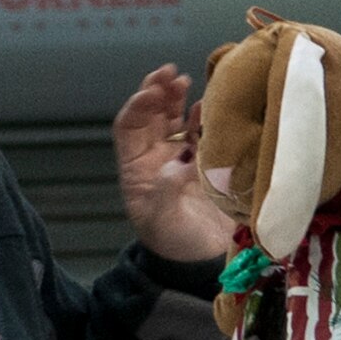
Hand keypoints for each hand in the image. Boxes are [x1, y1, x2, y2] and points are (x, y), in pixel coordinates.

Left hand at [112, 63, 230, 263]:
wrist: (205, 265)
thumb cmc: (176, 245)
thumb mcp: (164, 221)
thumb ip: (167, 190)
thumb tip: (182, 160)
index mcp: (136, 170)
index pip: (129, 127)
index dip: (138, 105)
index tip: (153, 91)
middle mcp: (156, 159)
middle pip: (152, 116)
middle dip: (159, 92)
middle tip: (172, 74)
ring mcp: (182, 159)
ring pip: (177, 119)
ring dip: (180, 99)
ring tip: (187, 82)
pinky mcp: (208, 163)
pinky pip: (204, 132)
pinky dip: (206, 116)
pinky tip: (211, 105)